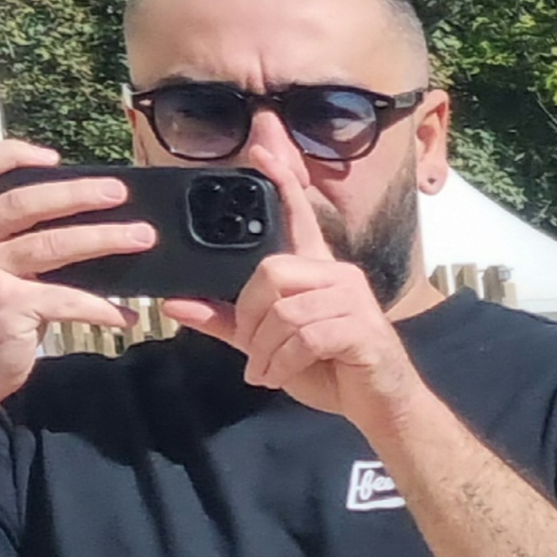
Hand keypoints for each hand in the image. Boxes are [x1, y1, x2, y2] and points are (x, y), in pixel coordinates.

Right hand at [0, 138, 131, 420]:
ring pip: (51, 246)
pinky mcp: (6, 306)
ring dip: (102, 239)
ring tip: (142, 237)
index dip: (12, 154)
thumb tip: (85, 222)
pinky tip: (128, 315)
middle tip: (120, 193)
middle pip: (24, 202)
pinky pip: (66, 299)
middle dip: (77, 194)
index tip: (54, 156)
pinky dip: (103, 307)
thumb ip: (20, 241)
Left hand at [198, 139, 415, 428]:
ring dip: (266, 350)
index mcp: (317, 270)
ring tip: (265, 371)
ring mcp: (353, 299)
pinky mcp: (362, 327)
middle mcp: (337, 275)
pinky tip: (278, 377)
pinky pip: (305, 337)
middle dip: (250, 315)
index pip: (299, 215)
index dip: (282, 181)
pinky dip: (284, 363)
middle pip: (271, 271)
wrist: (379, 406)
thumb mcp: (270, 346)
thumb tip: (177, 304)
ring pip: (285, 311)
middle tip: (249, 349)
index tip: (260, 150)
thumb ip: (228, 323)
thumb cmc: (329, 370)